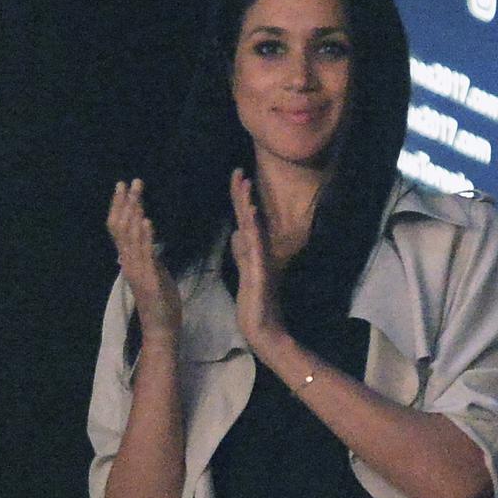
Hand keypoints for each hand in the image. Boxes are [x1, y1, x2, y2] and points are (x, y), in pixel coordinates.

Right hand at [106, 179, 180, 338]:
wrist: (161, 329)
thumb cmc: (161, 302)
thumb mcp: (156, 272)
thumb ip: (149, 255)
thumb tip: (146, 238)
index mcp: (130, 260)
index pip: (119, 228)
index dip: (120, 207)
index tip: (124, 186)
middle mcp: (128, 263)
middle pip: (121, 228)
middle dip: (125, 204)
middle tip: (130, 182)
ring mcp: (137, 271)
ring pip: (130, 238)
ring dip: (134, 215)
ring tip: (137, 195)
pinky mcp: (148, 280)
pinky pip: (146, 255)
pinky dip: (146, 237)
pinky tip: (148, 222)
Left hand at [228, 169, 285, 347]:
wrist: (262, 327)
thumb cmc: (253, 302)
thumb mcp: (244, 271)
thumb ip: (242, 252)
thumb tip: (237, 234)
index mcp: (251, 249)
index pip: (243, 218)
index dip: (239, 197)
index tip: (235, 175)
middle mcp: (257, 250)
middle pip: (249, 216)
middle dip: (243, 193)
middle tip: (238, 170)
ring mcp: (260, 259)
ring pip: (253, 226)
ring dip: (248, 205)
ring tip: (245, 184)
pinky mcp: (260, 271)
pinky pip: (256, 247)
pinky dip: (254, 230)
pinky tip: (251, 215)